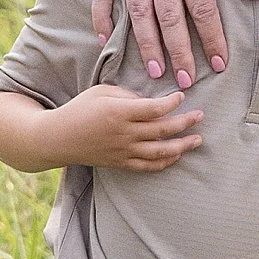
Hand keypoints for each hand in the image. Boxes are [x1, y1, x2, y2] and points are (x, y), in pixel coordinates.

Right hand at [59, 84, 204, 170]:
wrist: (58, 138)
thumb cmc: (80, 109)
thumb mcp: (102, 92)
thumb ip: (129, 95)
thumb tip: (152, 102)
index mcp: (119, 112)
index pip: (155, 109)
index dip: (172, 103)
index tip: (181, 96)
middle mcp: (124, 133)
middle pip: (163, 130)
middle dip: (185, 123)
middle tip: (200, 116)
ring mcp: (123, 151)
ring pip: (160, 152)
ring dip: (182, 146)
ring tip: (197, 140)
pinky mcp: (121, 163)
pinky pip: (148, 166)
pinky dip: (165, 162)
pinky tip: (177, 155)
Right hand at [93, 0, 256, 87]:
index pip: (203, 9)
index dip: (212, 38)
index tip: (219, 63)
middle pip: (171, 19)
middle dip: (180, 52)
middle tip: (186, 81)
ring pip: (139, 12)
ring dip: (147, 44)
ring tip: (155, 70)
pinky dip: (102, 15)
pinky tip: (104, 39)